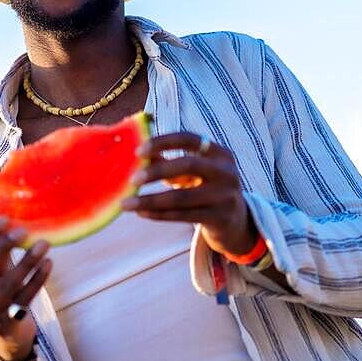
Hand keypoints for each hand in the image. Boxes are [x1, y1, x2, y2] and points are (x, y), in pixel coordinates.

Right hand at [0, 217, 51, 360]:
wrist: (8, 337)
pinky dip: (38, 279)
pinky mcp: (6, 327)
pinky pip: (24, 299)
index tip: (4, 218)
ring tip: (43, 244)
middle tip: (23, 230)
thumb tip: (11, 221)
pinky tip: (48, 263)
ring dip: (26, 261)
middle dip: (0, 246)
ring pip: (5, 285)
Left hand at [121, 132, 258, 256]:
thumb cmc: (205, 188)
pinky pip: (182, 216)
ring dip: (150, 200)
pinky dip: (159, 214)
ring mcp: (225, 196)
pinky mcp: (219, 218)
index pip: (188, 139)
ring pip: (181, 197)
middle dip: (157, 171)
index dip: (163, 142)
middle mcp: (226, 172)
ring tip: (127, 203)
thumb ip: (167, 162)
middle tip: (132, 179)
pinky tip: (141, 213)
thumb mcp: (192, 172)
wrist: (234, 221)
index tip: (138, 151)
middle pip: (188, 165)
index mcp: (218, 153)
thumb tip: (136, 155)